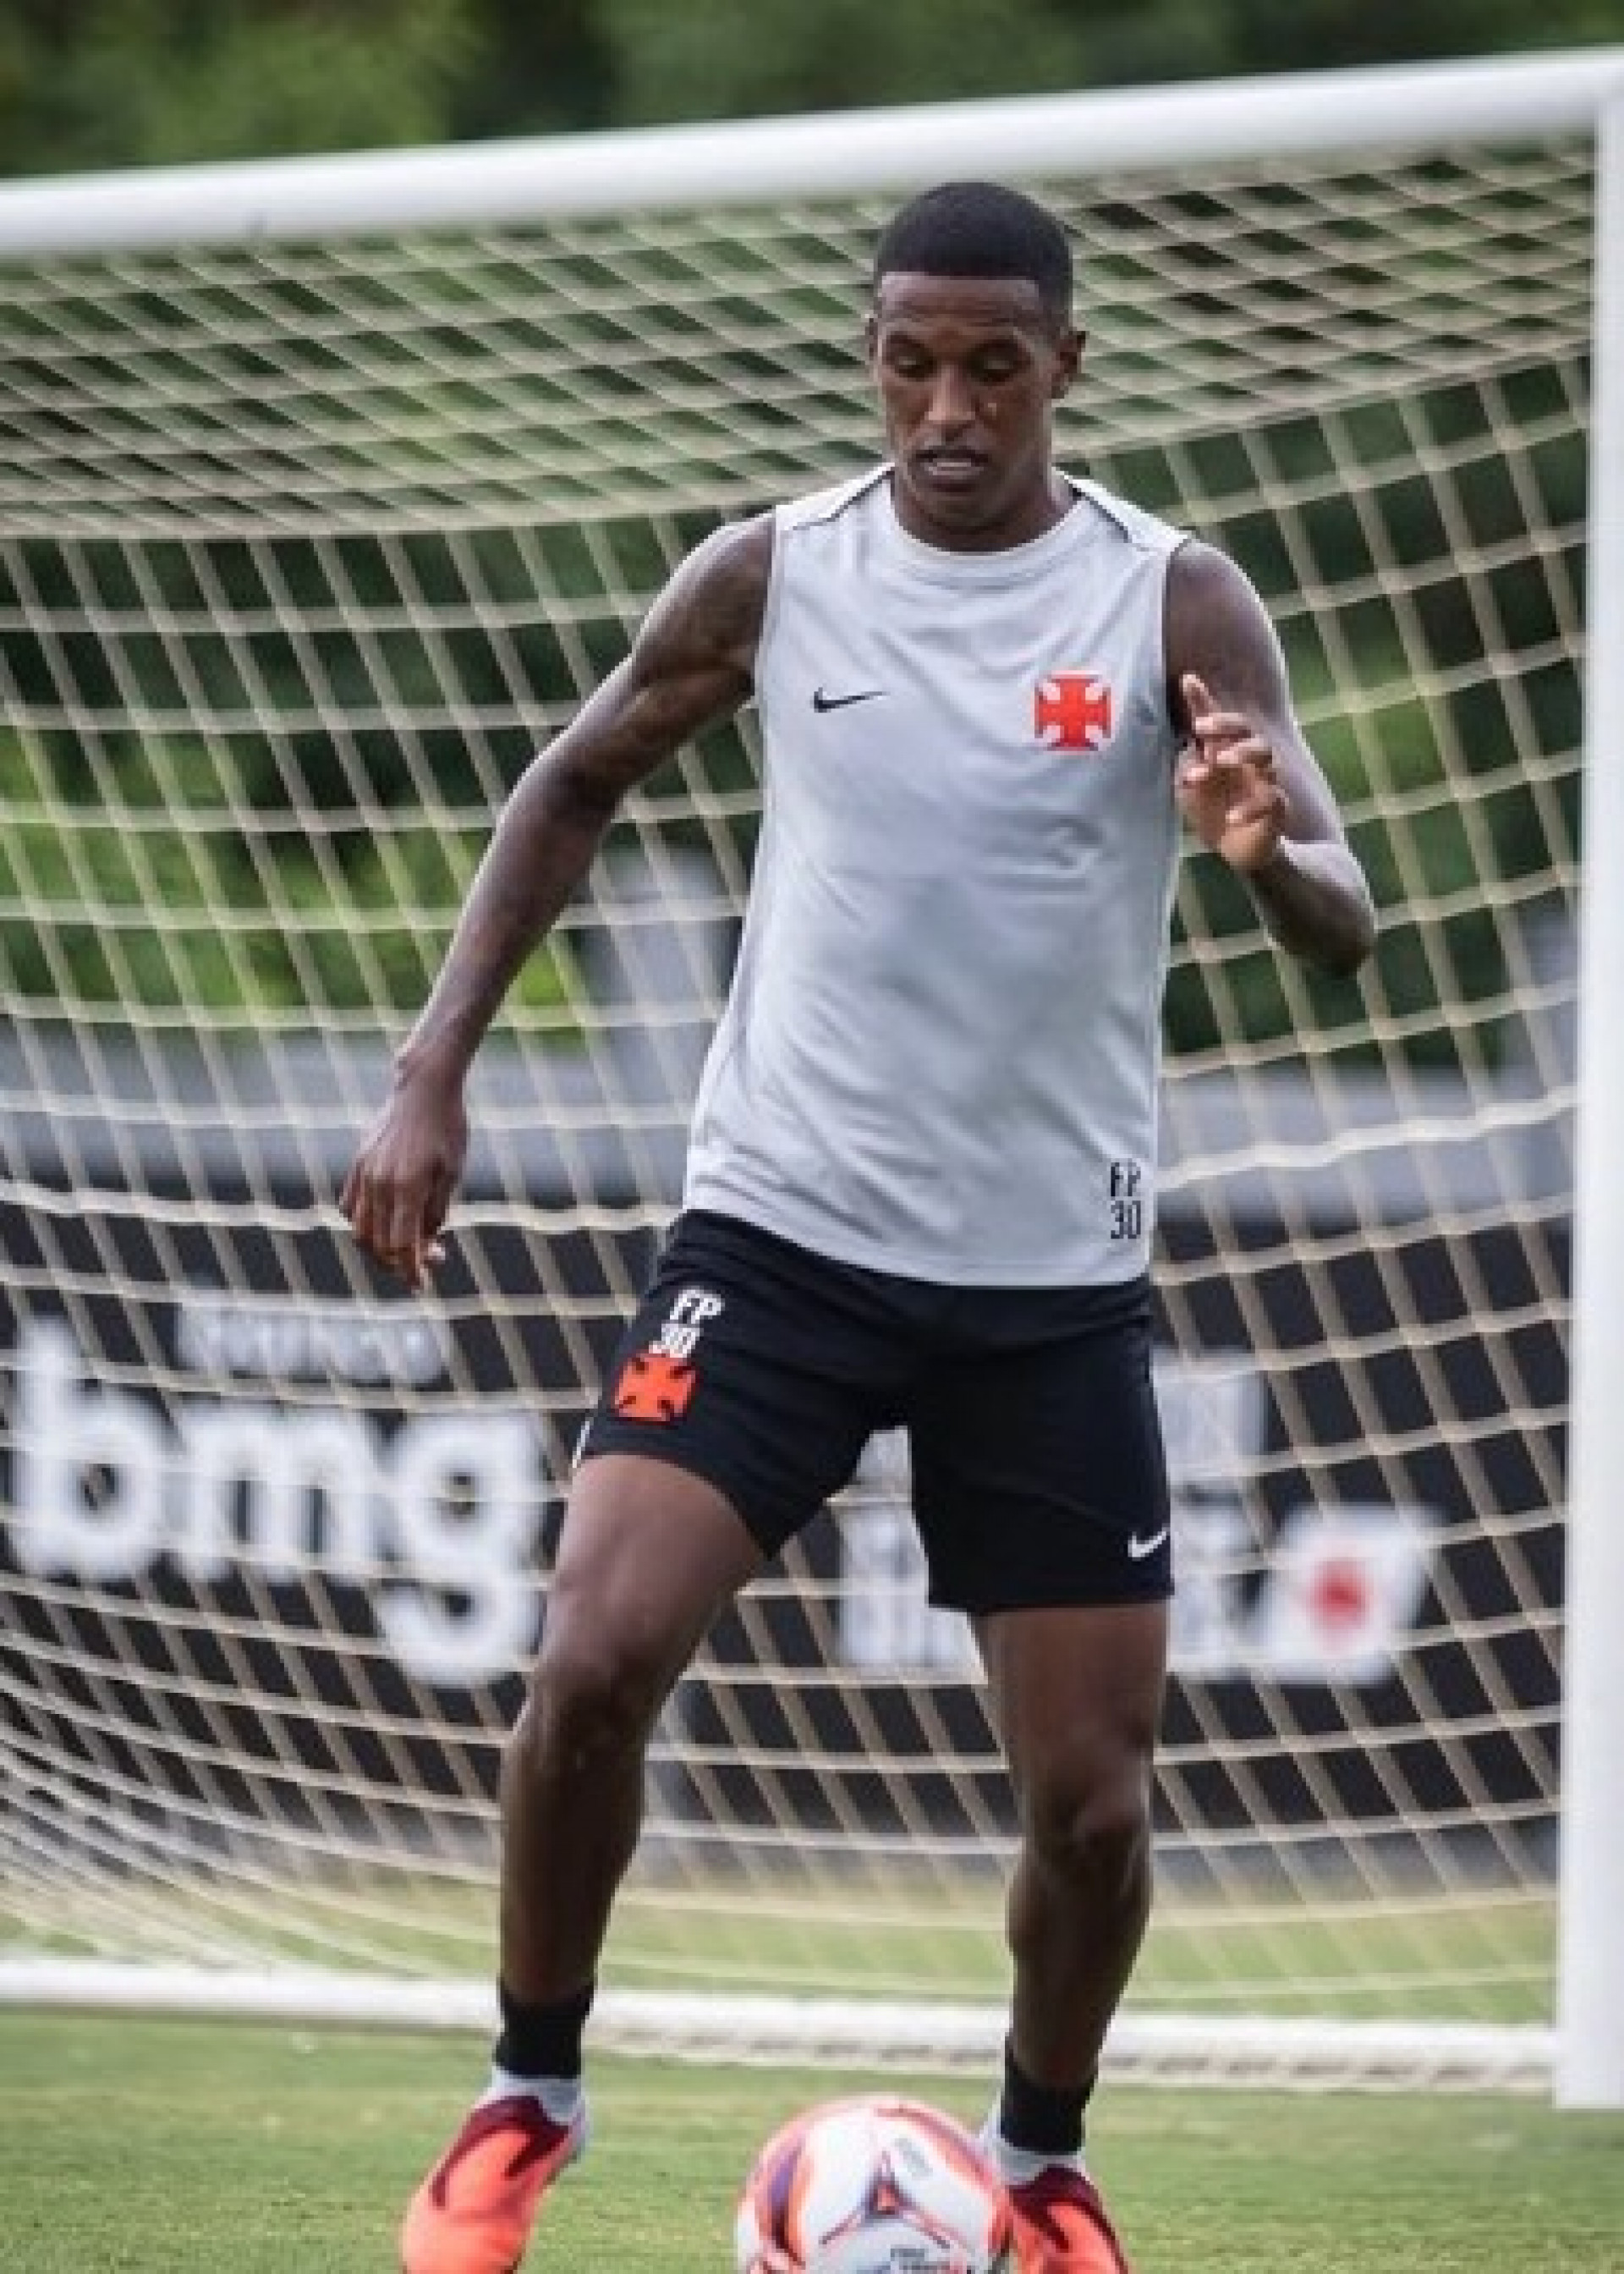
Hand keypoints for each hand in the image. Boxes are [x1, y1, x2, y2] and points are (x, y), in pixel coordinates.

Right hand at [339, 1072, 466, 1291]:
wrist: (424, 1088)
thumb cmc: (448, 1129)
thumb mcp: (452, 1174)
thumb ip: (436, 1212)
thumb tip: (425, 1245)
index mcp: (406, 1188)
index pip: (401, 1247)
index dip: (410, 1271)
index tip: (421, 1285)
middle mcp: (379, 1184)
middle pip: (377, 1244)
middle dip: (398, 1263)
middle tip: (424, 1263)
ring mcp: (363, 1173)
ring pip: (359, 1229)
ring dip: (377, 1247)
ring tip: (403, 1248)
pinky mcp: (357, 1163)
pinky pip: (350, 1206)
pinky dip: (362, 1224)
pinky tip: (382, 1224)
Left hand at [1176, 671, 1288, 873]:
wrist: (1237, 850)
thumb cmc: (1213, 810)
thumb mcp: (1192, 789)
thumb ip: (1188, 766)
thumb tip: (1186, 746)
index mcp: (1224, 751)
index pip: (1215, 722)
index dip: (1202, 700)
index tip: (1187, 680)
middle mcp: (1248, 759)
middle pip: (1246, 729)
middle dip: (1226, 723)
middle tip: (1201, 727)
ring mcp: (1265, 780)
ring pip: (1267, 754)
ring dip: (1242, 753)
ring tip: (1220, 761)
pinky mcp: (1278, 808)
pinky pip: (1273, 800)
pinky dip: (1252, 808)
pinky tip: (1232, 817)